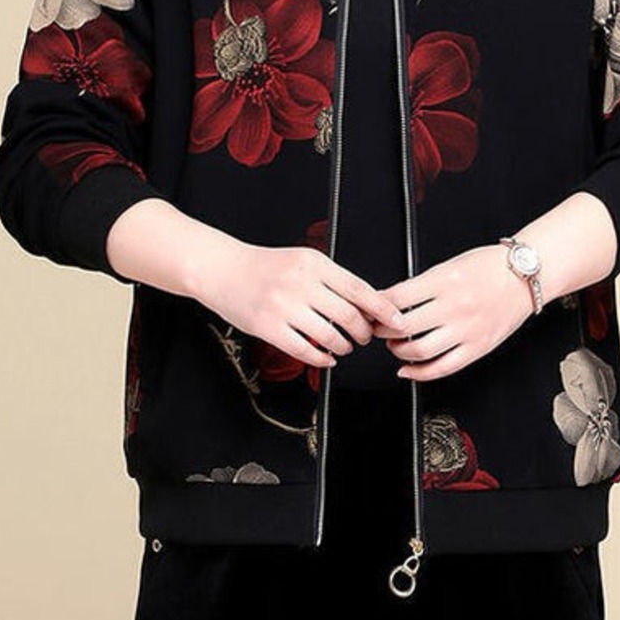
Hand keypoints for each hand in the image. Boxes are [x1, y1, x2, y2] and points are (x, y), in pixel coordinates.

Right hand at [197, 239, 408, 371]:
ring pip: (330, 336)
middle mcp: (300, 283)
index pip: (359, 289)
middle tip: (366, 337)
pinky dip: (322, 359)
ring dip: (344, 346)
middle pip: (349, 316)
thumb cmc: (264, 266)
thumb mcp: (302, 260)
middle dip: (364, 333)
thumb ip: (331, 279)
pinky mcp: (268, 328)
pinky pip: (306, 350)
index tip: (398, 321)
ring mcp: (284, 306)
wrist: (222, 269)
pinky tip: (326, 358)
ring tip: (344, 346)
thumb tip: (367, 304)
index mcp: (314, 263)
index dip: (383, 309)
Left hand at [370, 244, 534, 382]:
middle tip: (376, 329)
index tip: (370, 310)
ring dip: (398, 352)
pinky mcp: (478, 347)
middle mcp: (455, 306)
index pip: (397, 298)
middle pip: (403, 327)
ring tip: (396, 346)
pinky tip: (408, 370)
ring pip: (419, 351)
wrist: (525, 275)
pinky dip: (419, 373)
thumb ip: (422, 285)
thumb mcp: (449, 265)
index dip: (376, 307)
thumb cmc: (489, 267)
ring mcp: (467, 330)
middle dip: (381, 330)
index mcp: (444, 281)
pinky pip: (443, 368)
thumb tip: (390, 302)